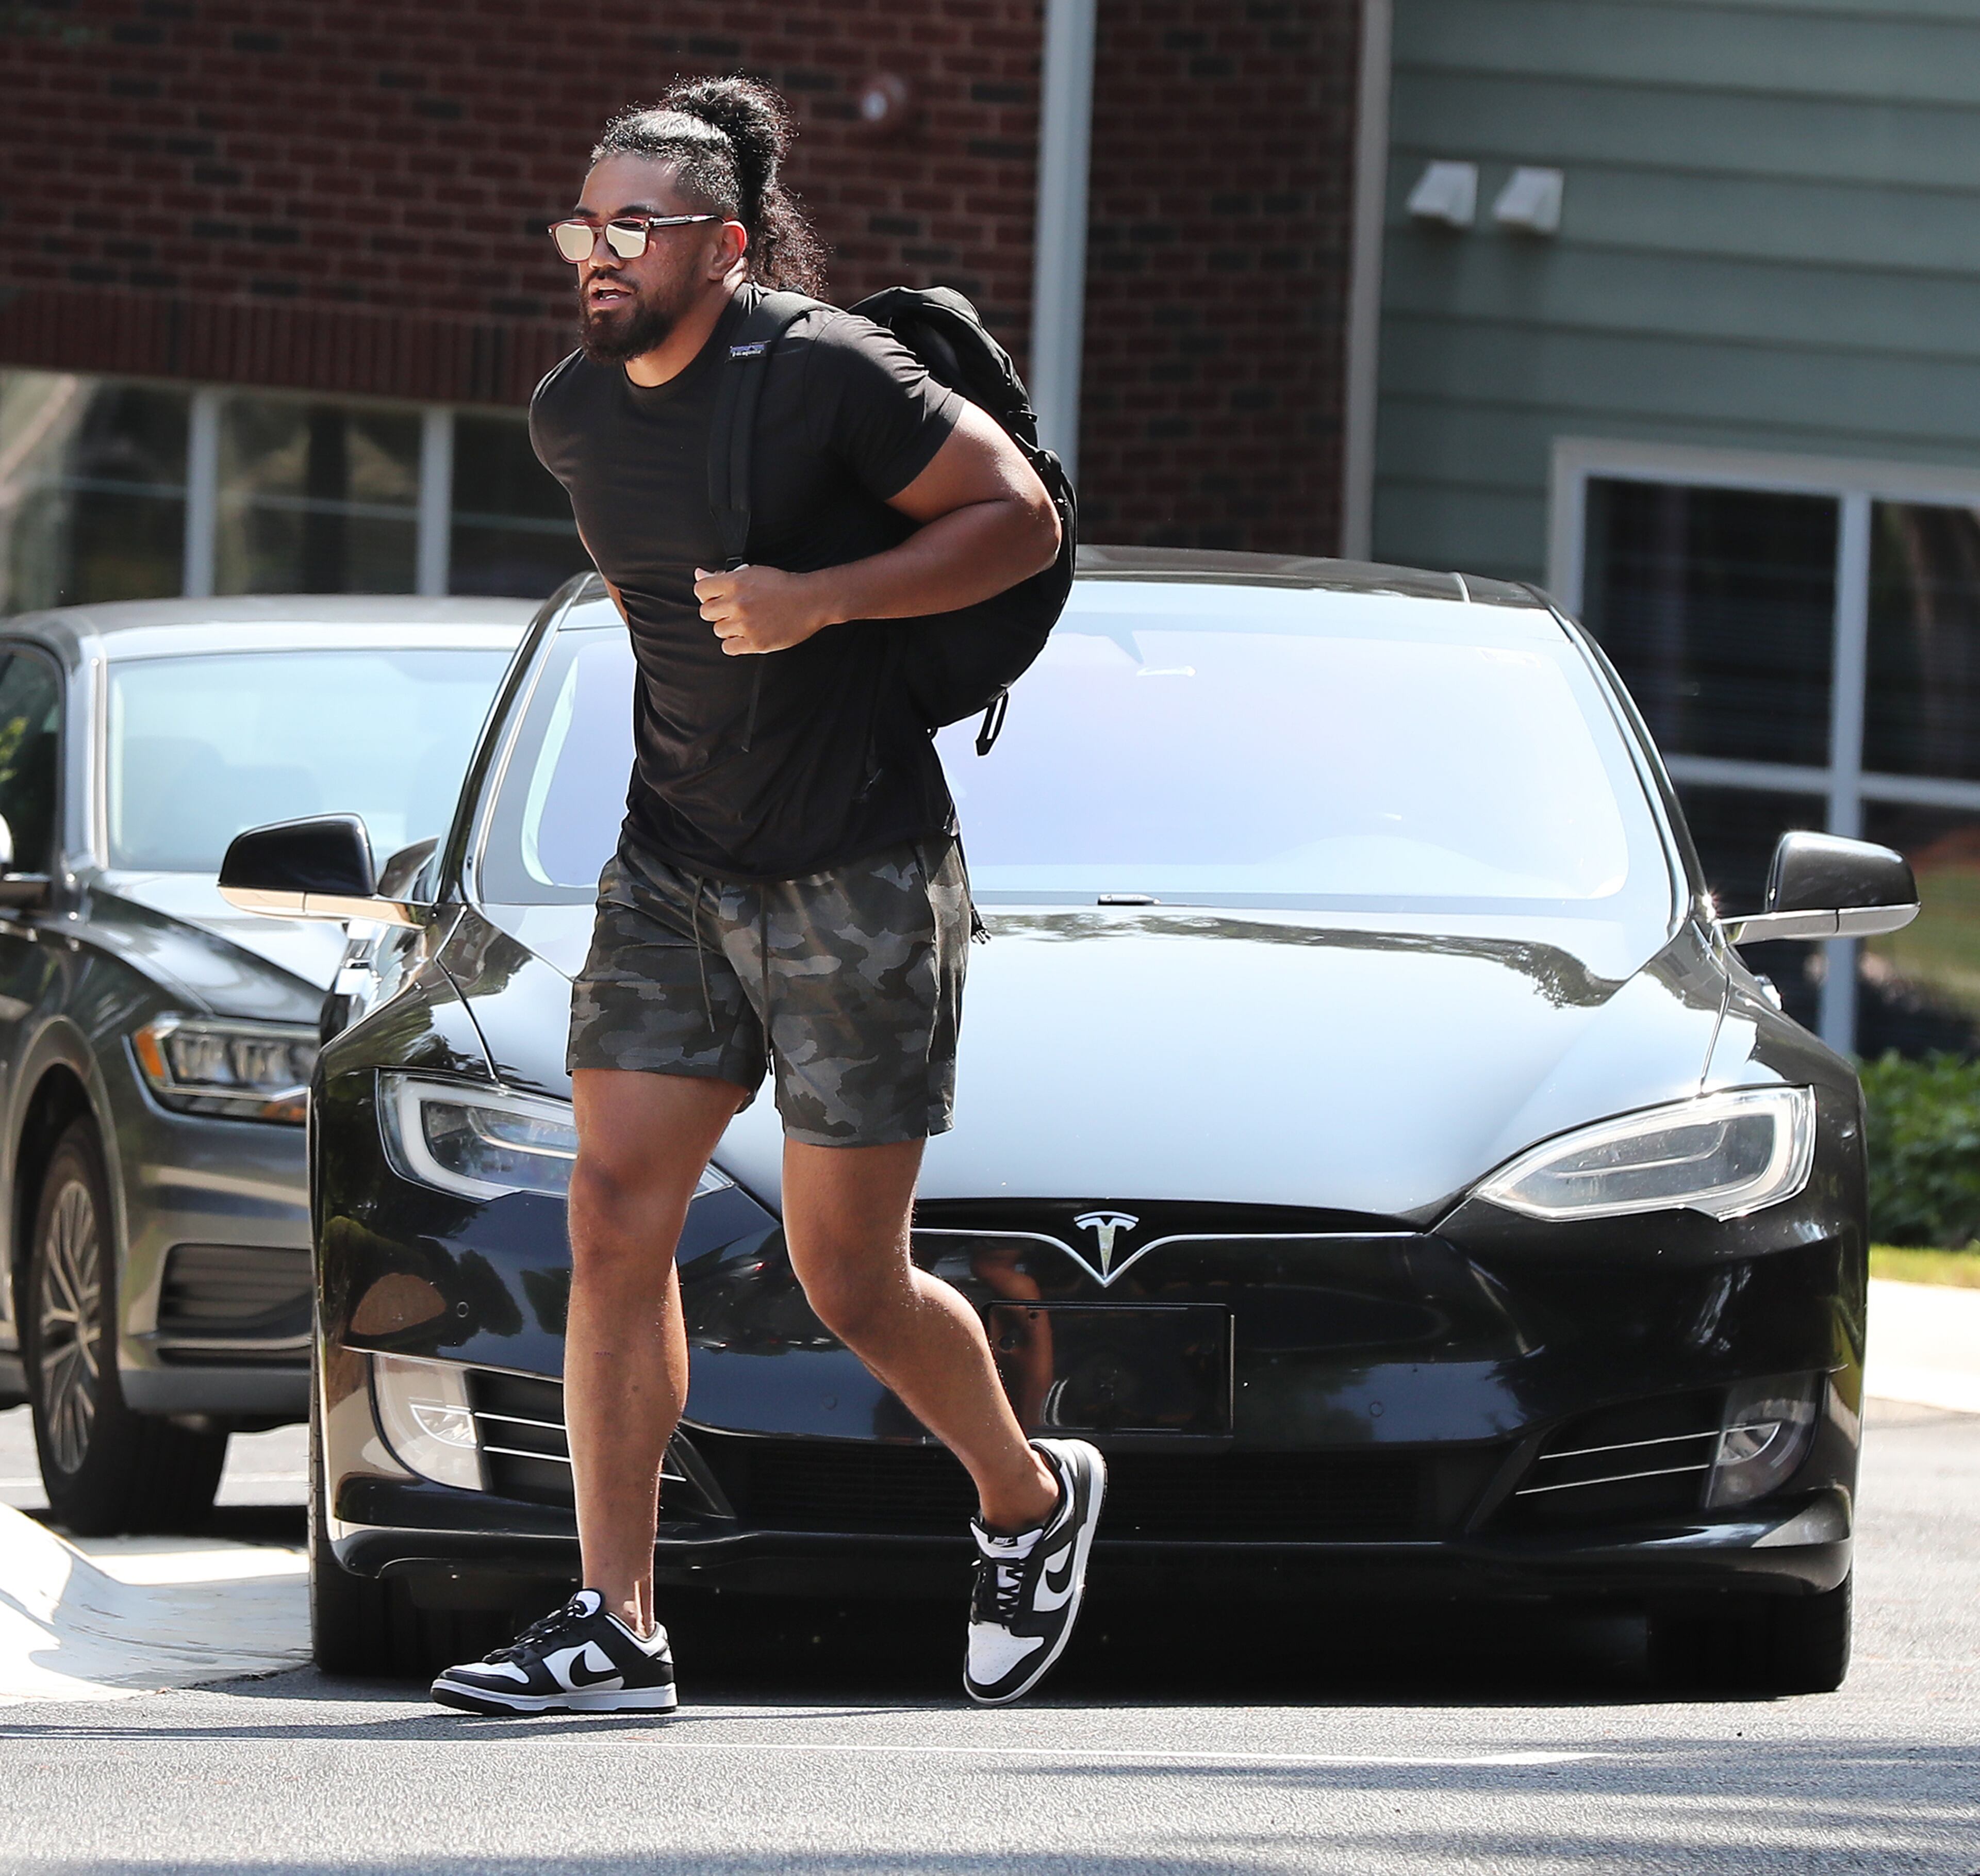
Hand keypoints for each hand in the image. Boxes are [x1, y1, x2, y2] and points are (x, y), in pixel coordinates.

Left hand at [693, 564, 832, 654]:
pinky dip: (734, 643)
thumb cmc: (783, 585)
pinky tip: (745, 635)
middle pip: (706, 612)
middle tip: (732, 610)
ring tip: (745, 622)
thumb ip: (723, 576)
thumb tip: (699, 574)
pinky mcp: (755, 642)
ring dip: (728, 627)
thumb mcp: (752, 572)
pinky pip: (728, 648)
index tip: (716, 597)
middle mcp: (737, 603)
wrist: (810, 601)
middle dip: (717, 611)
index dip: (707, 594)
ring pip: (718, 630)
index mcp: (735, 582)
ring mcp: (745, 624)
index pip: (700, 590)